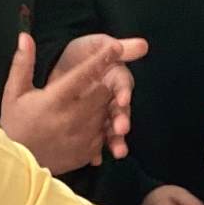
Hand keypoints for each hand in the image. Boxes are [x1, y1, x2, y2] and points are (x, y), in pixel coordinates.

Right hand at [0, 33, 146, 174]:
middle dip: (102, 83)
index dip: (102, 58)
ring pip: (106, 111)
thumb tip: (25, 35)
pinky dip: (100, 125)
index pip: (85, 73)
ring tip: (87, 104)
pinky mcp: (89, 151)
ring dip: (103, 104)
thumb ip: (23, 64)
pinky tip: (86, 123)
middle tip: (93, 82)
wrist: (17, 164)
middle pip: (103, 91)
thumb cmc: (16, 124)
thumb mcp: (14, 92)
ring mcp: (83, 136)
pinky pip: (104, 132)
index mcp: (55, 99)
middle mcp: (73, 117)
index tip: (115, 46)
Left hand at [50, 32, 146, 159]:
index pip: (123, 85)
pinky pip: (96, 140)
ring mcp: (103, 112)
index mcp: (115, 78)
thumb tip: (143, 44)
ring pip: (112, 128)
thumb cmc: (83, 53)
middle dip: (122, 120)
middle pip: (120, 110)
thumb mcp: (97, 45)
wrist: (61, 65)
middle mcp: (113, 97)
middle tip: (121, 129)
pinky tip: (96, 159)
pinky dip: (97, 150)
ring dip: (116, 140)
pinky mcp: (91, 125)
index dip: (123, 91)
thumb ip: (116, 46)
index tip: (122, 98)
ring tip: (118, 152)